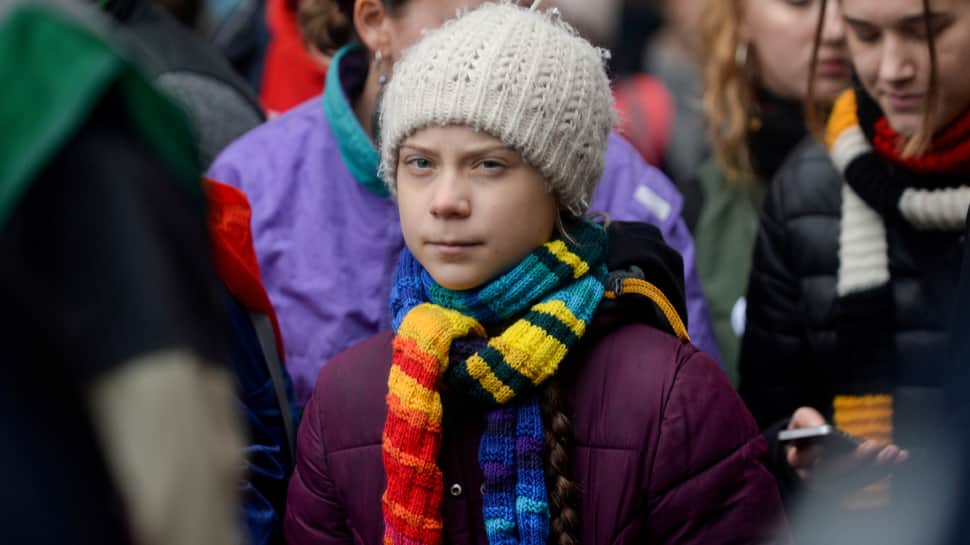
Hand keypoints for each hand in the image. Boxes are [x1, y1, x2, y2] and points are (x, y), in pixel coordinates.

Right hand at [785, 406, 908, 485]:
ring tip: (894, 451)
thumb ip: (808, 420)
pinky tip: (898, 458)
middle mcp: (812, 477)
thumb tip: (822, 429)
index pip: (802, 459)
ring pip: (854, 479)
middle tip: (873, 445)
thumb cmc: (808, 430)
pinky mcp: (849, 487)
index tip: (824, 445)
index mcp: (796, 459)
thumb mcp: (802, 419)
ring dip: (877, 466)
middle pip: (833, 473)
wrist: (813, 447)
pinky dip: (884, 470)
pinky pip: (867, 481)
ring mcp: (831, 486)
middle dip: (855, 460)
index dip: (812, 454)